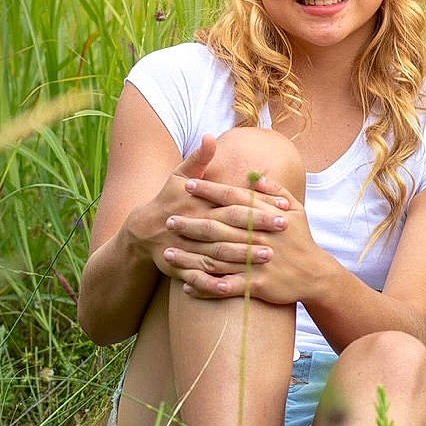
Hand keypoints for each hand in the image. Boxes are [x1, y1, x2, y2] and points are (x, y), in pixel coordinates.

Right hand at [123, 136, 290, 279]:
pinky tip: (234, 288)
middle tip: (284, 229)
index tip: (284, 207)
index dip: (258, 205)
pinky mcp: (180, 268)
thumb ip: (198, 158)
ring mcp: (187, 248)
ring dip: (243, 256)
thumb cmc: (168, 199)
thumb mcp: (179, 176)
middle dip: (257, 228)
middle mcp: (194, 225)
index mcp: (198, 203)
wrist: (141, 230)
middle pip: (229, 227)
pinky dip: (214, 284)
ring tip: (269, 256)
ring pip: (218, 253)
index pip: (233, 203)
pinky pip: (198, 277)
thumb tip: (210, 136)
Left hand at [165, 178, 320, 303]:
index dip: (209, 191)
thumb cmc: (302, 240)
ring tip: (167, 253)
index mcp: (265, 217)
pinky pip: (225, 287)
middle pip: (218, 227)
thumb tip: (256, 175)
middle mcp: (258, 237)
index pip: (233, 199)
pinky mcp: (256, 285)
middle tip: (168, 219)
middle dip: (191, 223)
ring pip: (216, 258)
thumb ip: (275, 191)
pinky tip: (186, 286)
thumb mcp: (296, 210)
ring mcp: (256, 261)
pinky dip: (205, 287)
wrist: (316, 275)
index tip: (187, 185)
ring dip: (190, 256)